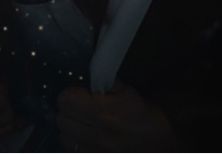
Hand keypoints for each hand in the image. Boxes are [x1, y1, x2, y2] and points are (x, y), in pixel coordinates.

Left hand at [57, 79, 179, 151]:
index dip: (70, 93)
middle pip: (61, 120)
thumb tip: (83, 75)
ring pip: (63, 138)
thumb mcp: (127, 91)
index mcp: (104, 113)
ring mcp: (96, 153)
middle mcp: (97, 136)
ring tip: (83, 123)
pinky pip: (72, 151)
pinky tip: (86, 138)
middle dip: (68, 110)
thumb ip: (103, 81)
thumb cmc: (143, 115)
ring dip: (70, 129)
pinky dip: (75, 144)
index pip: (65, 100)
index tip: (79, 93)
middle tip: (80, 107)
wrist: (160, 146)